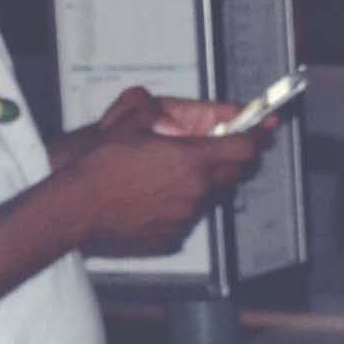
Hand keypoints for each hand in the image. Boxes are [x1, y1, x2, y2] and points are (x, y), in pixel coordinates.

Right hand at [67, 87, 263, 254]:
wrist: (79, 206)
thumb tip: (163, 108)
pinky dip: (181, 203)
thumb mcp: (130, 122)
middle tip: (218, 147)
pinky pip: (188, 215)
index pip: (243, 149)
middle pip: (233, 173)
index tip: (263, 131)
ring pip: (209, 194)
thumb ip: (156, 110)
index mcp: (192, 160)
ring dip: (203, 181)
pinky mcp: (172, 235)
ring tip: (172, 172)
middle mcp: (195, 190)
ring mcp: (185, 216)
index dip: (256, 137)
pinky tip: (156, 194)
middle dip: (231, 158)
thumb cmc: (101, 167)